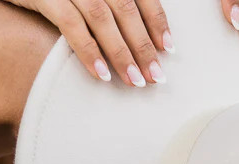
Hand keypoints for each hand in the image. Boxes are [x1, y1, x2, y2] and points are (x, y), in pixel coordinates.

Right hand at [4, 0, 173, 86]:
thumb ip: (108, 7)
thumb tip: (135, 40)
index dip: (156, 20)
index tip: (167, 48)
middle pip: (125, 8)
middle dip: (143, 45)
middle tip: (156, 77)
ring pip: (103, 18)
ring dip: (121, 53)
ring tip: (134, 81)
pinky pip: (71, 24)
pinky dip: (88, 51)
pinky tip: (100, 74)